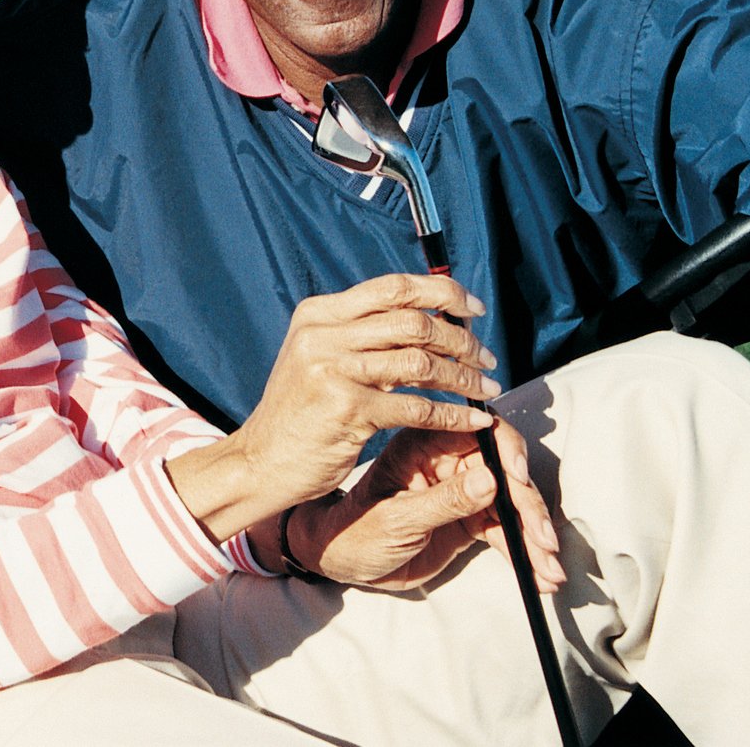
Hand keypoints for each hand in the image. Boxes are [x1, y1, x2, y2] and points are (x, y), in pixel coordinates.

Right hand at [233, 273, 502, 512]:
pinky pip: (418, 407)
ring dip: (464, 377)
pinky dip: (453, 415)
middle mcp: (323, 334)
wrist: (262, 461)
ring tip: (486, 389)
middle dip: (461, 340)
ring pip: (421, 363)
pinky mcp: (346, 408)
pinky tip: (473, 420)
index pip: (393, 287)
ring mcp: (332, 369)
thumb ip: (362, 337)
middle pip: (413, 321)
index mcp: (318, 314)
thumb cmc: (302, 413)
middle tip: (486, 358)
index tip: (474, 310)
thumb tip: (428, 321)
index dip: (442, 293)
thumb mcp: (320, 359)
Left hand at [295, 418, 563, 592]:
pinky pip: (505, 530)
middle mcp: (449, 460)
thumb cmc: (356, 530)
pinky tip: (542, 576)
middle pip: (505, 471)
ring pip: (511, 505)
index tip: (520, 481)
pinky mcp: (470, 518)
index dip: (507, 453)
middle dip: (528, 507)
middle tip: (544, 541)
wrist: (343, 559)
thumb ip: (443, 501)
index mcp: (425, 443)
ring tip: (550, 571)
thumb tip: (491, 480)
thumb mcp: (397, 519)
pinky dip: (524, 551)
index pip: (479, 431)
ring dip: (533, 536)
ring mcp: (462, 489)